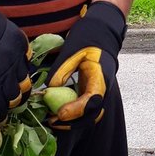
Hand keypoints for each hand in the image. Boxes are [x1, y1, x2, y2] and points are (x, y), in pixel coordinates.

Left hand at [47, 1, 126, 126]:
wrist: (102, 33)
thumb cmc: (88, 38)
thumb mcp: (73, 50)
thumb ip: (62, 69)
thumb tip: (51, 88)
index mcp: (101, 77)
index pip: (92, 100)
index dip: (77, 110)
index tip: (60, 113)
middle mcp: (103, 88)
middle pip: (93, 114)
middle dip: (73, 122)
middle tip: (53, 121)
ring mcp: (99, 92)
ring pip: (90, 115)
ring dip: (73, 122)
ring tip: (53, 121)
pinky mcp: (92, 92)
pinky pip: (86, 109)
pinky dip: (73, 115)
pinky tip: (57, 114)